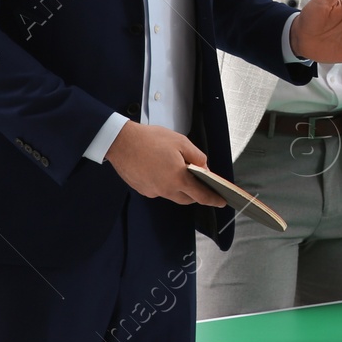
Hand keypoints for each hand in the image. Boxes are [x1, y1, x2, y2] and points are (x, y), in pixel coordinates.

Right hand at [103, 122, 223, 206]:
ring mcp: (153, 191)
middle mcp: (165, 189)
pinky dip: (165, 184)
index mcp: (178, 178)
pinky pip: (159, 190)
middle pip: (187, 198)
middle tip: (200, 181)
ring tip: (179, 171)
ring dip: (180, 188)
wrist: (121, 142)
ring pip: (173, 195)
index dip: (213, 199)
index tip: (221, 201)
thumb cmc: (150, 140)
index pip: (201, 195)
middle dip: (196, 193)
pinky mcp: (142, 189)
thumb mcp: (181, 142)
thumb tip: (204, 168)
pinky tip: (162, 170)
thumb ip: (197, 156)